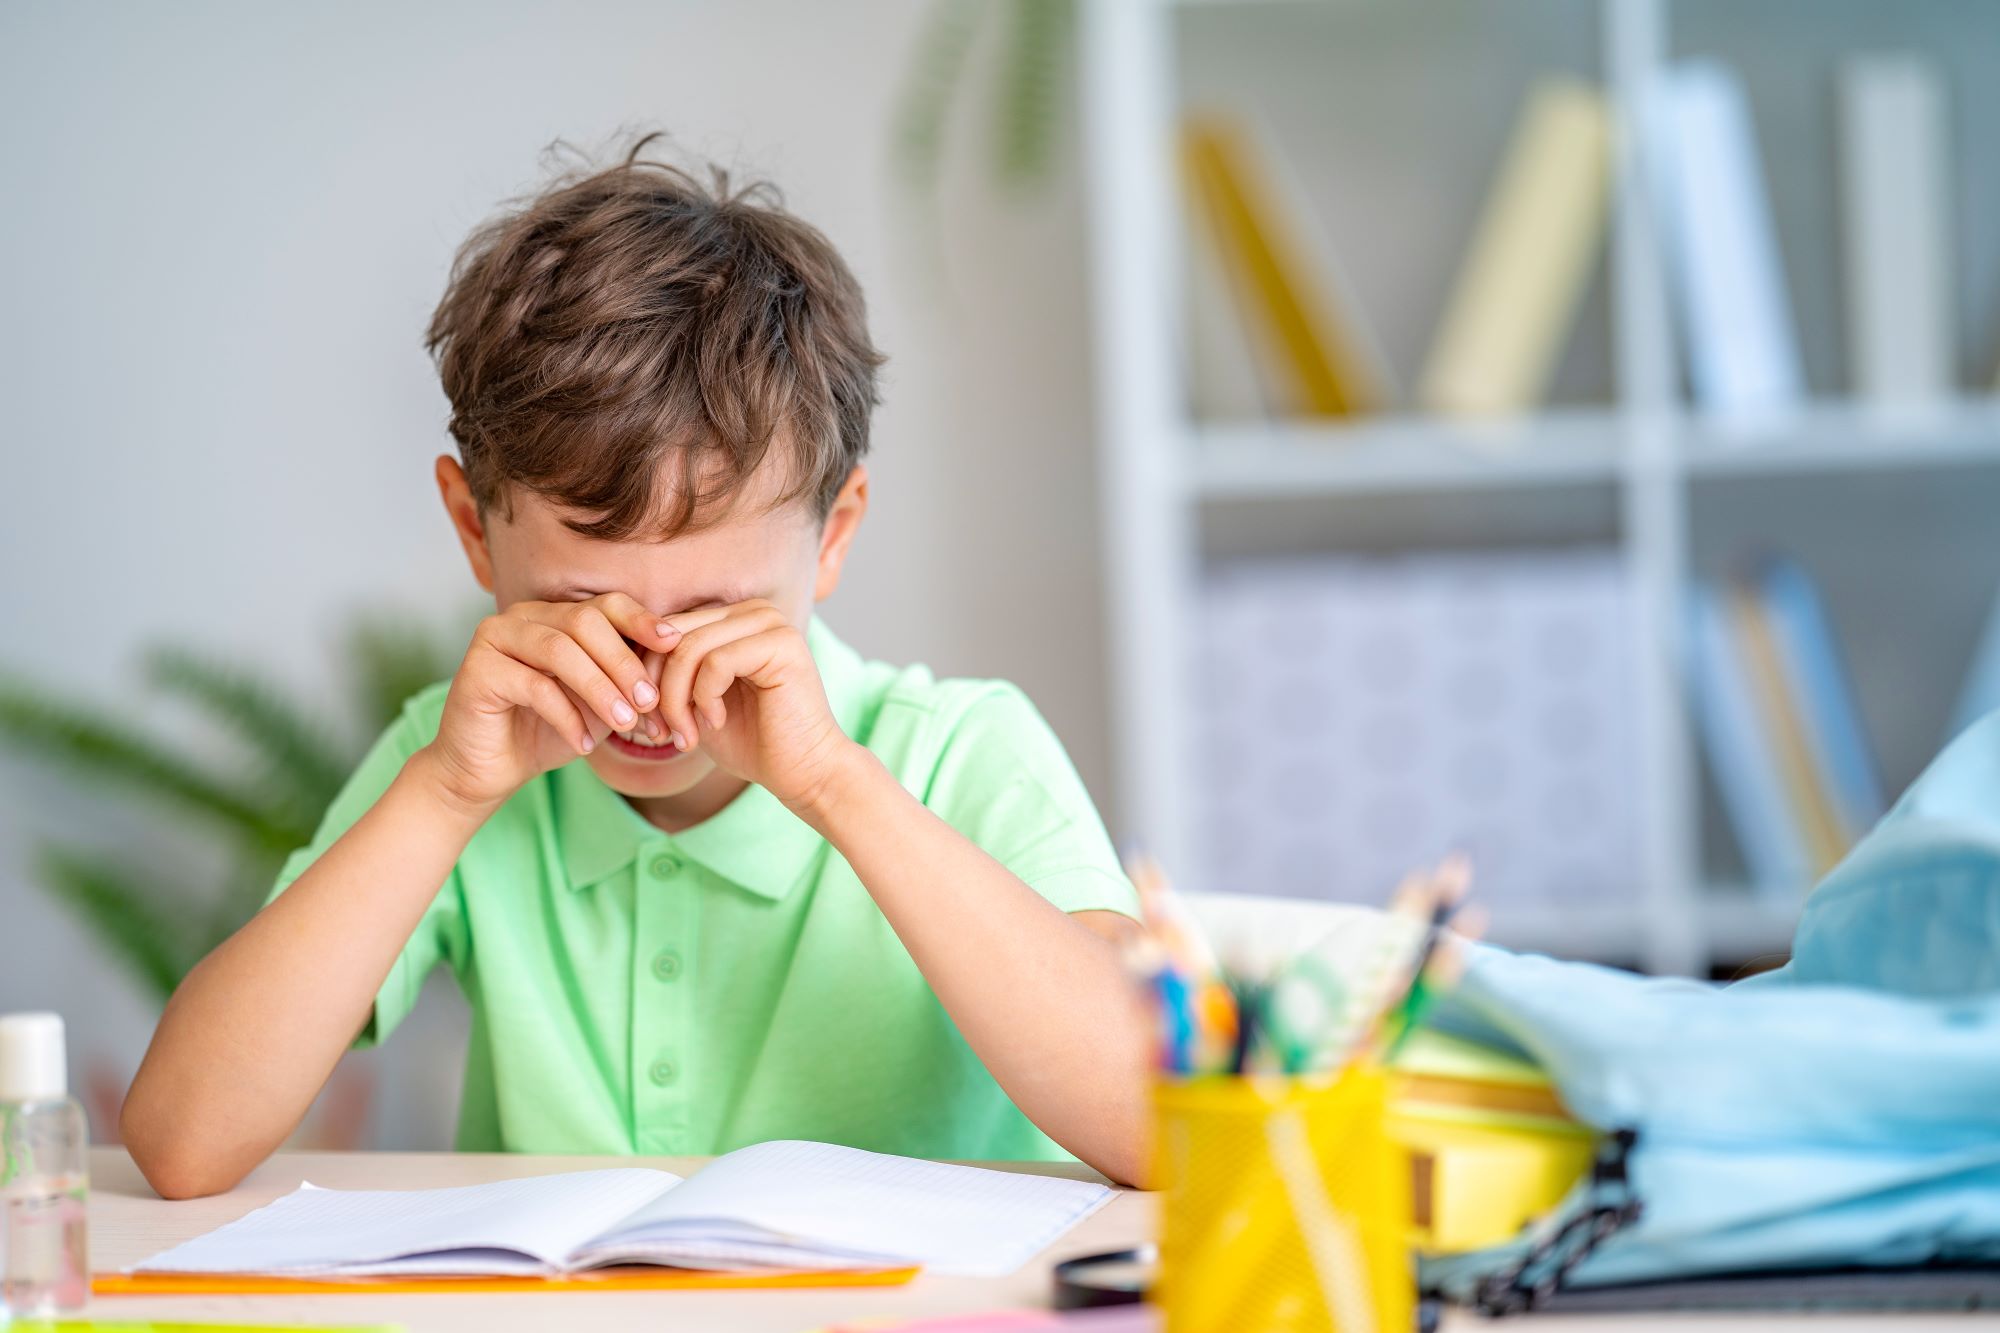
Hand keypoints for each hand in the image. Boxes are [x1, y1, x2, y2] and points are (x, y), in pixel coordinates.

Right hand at [424, 594, 679, 812]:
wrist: (491, 769)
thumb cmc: (549, 730)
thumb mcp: (600, 702)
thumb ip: (628, 679)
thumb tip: (680, 665)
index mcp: (555, 614)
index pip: (605, 605)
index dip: (641, 621)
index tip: (674, 644)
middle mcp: (524, 616)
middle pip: (585, 622)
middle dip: (623, 663)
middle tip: (650, 701)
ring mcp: (496, 637)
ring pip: (560, 650)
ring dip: (600, 689)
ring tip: (626, 723)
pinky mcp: (478, 669)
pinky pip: (533, 686)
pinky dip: (566, 717)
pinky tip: (584, 744)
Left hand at [651, 600, 852, 808]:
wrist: (803, 772)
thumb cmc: (750, 742)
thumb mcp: (695, 702)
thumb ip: (669, 673)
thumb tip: (619, 654)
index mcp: (732, 619)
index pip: (664, 629)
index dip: (643, 675)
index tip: (649, 722)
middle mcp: (752, 611)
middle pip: (671, 634)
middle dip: (655, 689)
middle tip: (658, 732)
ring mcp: (770, 623)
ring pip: (688, 648)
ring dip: (675, 700)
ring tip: (685, 734)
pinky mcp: (782, 643)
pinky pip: (715, 662)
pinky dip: (703, 699)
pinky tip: (714, 722)